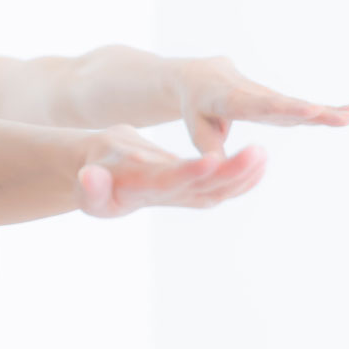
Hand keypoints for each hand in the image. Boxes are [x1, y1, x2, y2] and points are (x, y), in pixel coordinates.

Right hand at [75, 126, 267, 217]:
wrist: (101, 180)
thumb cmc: (92, 178)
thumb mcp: (86, 182)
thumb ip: (90, 184)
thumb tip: (90, 176)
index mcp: (143, 191)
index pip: (170, 182)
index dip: (190, 173)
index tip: (211, 160)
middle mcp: (168, 196)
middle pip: (205, 188)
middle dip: (232, 172)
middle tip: (257, 151)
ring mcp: (183, 196)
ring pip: (219, 189)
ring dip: (244, 174)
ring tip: (262, 152)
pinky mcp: (192, 191)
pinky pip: (223, 189)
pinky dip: (244, 178)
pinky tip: (260, 162)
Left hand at [177, 57, 348, 155]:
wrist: (203, 77)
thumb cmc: (197, 106)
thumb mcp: (196, 126)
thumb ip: (209, 148)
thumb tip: (220, 170)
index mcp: (232, 99)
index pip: (260, 105)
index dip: (284, 108)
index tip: (308, 110)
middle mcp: (258, 96)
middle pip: (290, 105)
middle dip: (318, 112)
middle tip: (345, 116)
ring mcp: (274, 99)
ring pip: (304, 106)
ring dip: (333, 110)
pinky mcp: (283, 105)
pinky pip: (308, 108)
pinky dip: (332, 109)